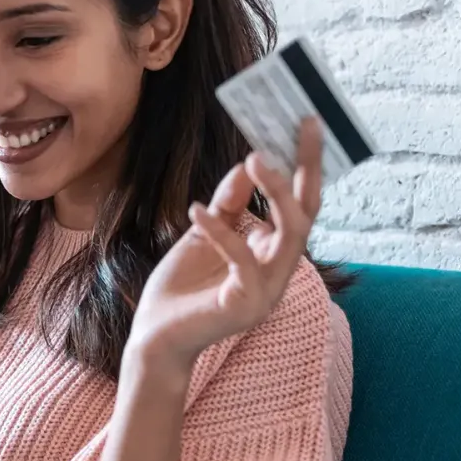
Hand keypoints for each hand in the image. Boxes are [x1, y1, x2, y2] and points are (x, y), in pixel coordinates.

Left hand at [127, 118, 325, 368]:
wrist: (154, 337)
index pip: (301, 205)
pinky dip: (220, 231)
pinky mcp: (244, 305)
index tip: (305, 123)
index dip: (307, 166)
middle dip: (306, 168)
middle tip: (302, 125)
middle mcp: (280, 271)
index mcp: (273, 254)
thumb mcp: (204, 233)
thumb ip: (228, 204)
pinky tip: (195, 209)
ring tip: (255, 157)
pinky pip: (242, 260)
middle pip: (306, 213)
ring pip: (290, 234)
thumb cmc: (181, 288)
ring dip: (275, 191)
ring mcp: (267, 291)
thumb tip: (247, 162)